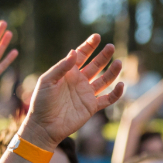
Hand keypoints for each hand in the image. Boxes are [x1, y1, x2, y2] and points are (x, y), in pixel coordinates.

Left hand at [18, 34, 123, 149]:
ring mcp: (86, 94)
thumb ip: (61, 67)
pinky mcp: (91, 107)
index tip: (97, 37)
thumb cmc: (41, 102)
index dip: (89, 46)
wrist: (44, 126)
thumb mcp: (47, 81)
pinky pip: (107, 99)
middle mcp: (79, 81)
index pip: (81, 56)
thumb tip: (74, 52)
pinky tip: (121, 85)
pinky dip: (116, 93)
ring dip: (112, 72)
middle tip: (111, 47)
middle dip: (103, 56)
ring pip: (104, 80)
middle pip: (95, 65)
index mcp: (68, 73)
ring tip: (118, 62)